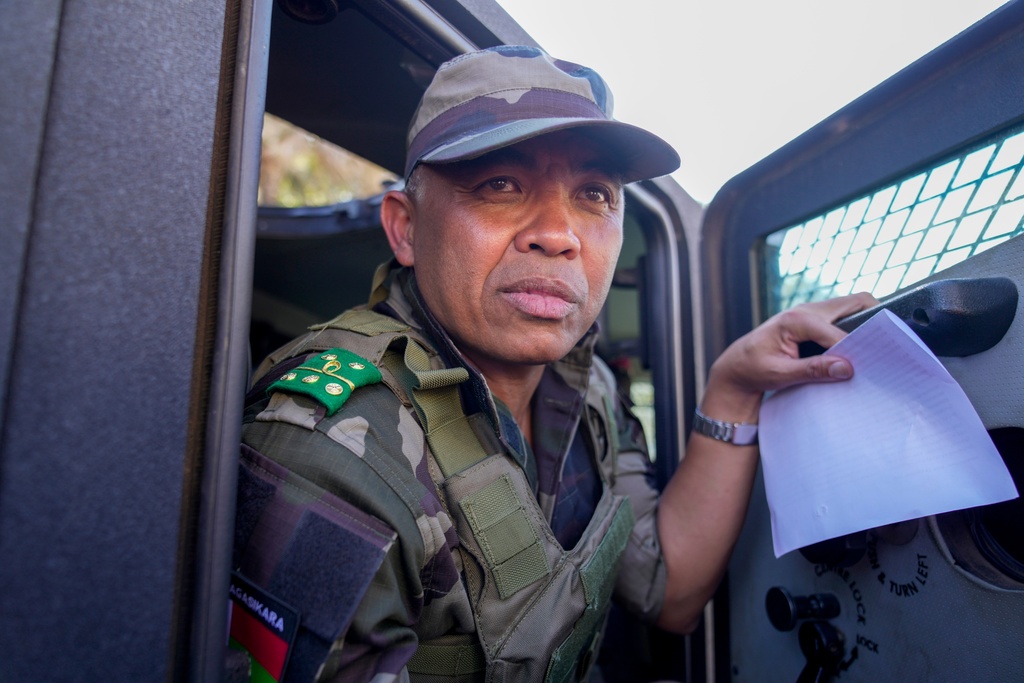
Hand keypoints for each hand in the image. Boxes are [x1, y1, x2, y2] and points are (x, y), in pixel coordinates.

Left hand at [702, 292, 877, 420]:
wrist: (736, 366)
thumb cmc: (752, 369)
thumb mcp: (779, 374)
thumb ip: (812, 371)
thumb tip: (846, 369)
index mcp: (796, 320)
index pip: (838, 333)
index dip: (857, 349)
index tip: (872, 367)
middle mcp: (806, 310)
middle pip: (856, 302)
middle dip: (874, 321)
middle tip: (888, 346)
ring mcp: (811, 312)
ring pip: (853, 308)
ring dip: (866, 325)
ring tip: (877, 350)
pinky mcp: (814, 320)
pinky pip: (844, 318)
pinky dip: (856, 328)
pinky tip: (860, 350)